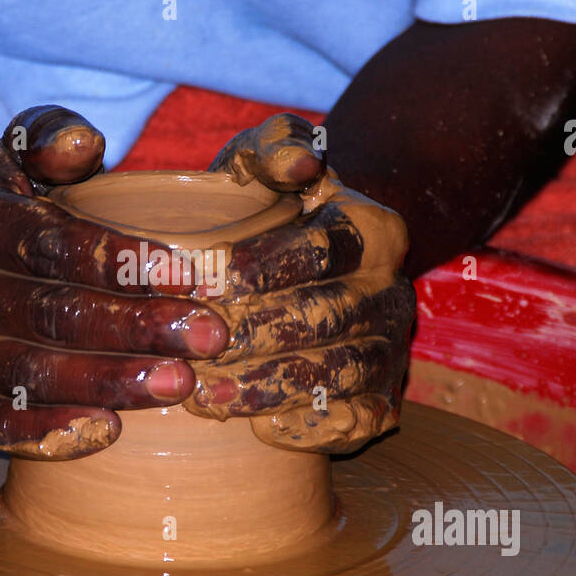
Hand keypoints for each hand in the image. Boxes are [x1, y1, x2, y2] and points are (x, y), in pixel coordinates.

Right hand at [0, 106, 229, 459]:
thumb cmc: (16, 206)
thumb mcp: (20, 154)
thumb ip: (50, 137)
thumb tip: (85, 142)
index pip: (54, 245)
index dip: (123, 263)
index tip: (193, 277)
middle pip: (53, 313)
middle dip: (137, 327)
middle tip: (211, 338)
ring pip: (32, 372)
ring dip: (109, 382)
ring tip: (180, 384)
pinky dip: (47, 435)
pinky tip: (111, 433)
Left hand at [189, 113, 415, 453]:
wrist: (310, 263)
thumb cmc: (267, 207)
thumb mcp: (268, 159)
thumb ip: (278, 145)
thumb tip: (299, 165)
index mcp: (373, 230)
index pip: (316, 250)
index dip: (252, 267)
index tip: (189, 279)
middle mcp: (392, 292)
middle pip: (322, 318)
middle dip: (248, 336)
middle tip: (184, 347)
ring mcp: (390, 351)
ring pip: (334, 376)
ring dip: (264, 390)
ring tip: (200, 395)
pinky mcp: (381, 403)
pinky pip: (350, 424)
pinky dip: (302, 430)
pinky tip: (251, 429)